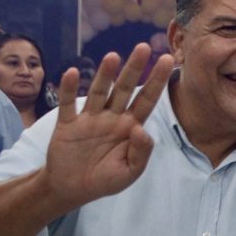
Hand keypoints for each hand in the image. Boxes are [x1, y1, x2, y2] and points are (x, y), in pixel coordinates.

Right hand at [41, 44, 171, 210]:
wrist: (72, 189)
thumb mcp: (130, 172)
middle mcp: (112, 117)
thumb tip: (141, 128)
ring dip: (105, 75)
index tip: (167, 60)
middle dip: (134, 69)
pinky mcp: (68, 124)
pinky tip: (71, 72)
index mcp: (131, 126)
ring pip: (99, 92)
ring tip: (113, 57)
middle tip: (143, 47)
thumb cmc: (106, 179)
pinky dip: (68, 89)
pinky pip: (68, 104)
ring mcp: (90, 119)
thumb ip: (141, 152)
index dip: (157, 81)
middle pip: (125, 89)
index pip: (148, 100)